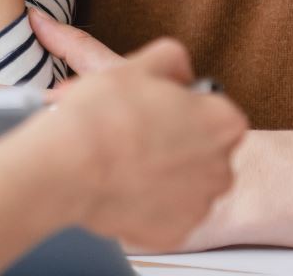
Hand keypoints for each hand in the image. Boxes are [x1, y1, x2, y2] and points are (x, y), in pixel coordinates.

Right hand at [27, 9, 247, 252]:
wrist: (69, 166)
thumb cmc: (104, 116)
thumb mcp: (139, 64)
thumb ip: (171, 58)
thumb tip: (178, 65)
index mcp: (224, 123)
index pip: (210, 110)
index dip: (177, 106)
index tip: (152, 109)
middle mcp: (222, 168)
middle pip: (199, 150)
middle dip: (171, 142)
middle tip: (133, 132)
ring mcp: (198, 205)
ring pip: (182, 184)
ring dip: (159, 173)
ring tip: (122, 160)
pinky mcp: (174, 234)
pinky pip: (163, 215)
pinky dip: (145, 203)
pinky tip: (121, 186)